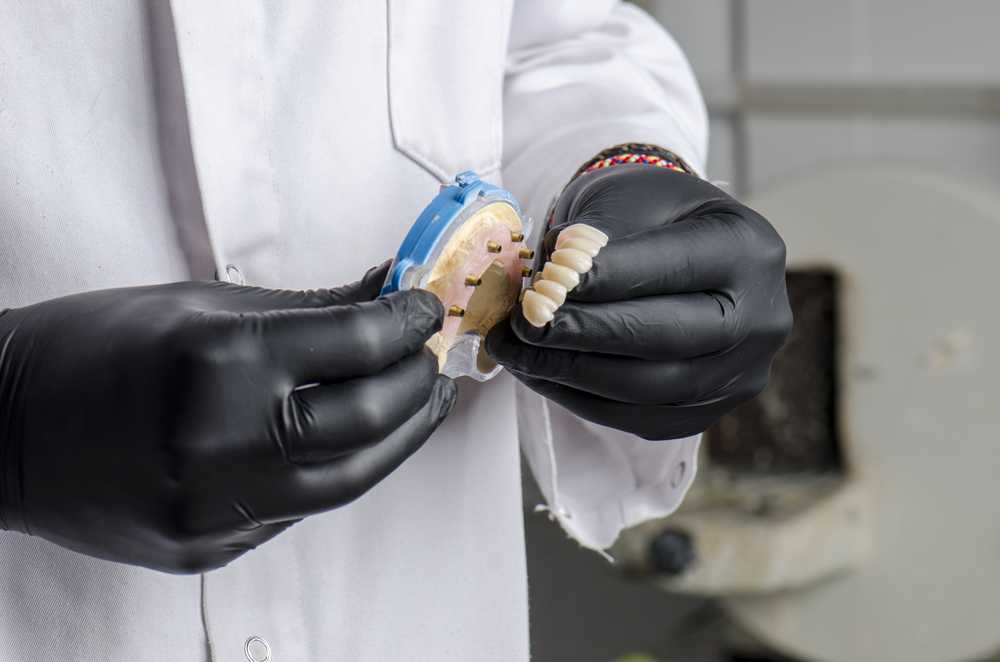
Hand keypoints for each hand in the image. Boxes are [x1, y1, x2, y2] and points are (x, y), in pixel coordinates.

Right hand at [0, 263, 455, 572]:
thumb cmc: (91, 349)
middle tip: (431, 358)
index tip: (426, 310)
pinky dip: (343, 470)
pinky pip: (302, 508)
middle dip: (416, 382)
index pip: (356, 344)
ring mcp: (215, 505)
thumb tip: (383, 293)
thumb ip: (306, 307)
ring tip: (421, 404)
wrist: (0, 428)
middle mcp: (223, 439)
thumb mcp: (198, 306)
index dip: (406, 323)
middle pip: (368, 418)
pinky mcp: (207, 545)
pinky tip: (360, 442)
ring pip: (352, 478)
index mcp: (219, 361)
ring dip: (401, 437)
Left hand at [487, 164, 791, 439]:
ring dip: (572, 372)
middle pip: (667, 338)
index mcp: (748, 248)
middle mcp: (761, 317)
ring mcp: (741, 372)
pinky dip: (580, 398)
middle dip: (585, 333)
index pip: (672, 270)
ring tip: (516, 349)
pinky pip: (638, 417)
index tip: (543, 284)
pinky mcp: (708, 410)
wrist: (677, 245)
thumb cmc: (648, 216)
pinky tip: (540, 372)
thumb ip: (595, 237)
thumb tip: (548, 286)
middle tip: (524, 324)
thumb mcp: (627, 199)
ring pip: (650, 388)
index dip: (603, 280)